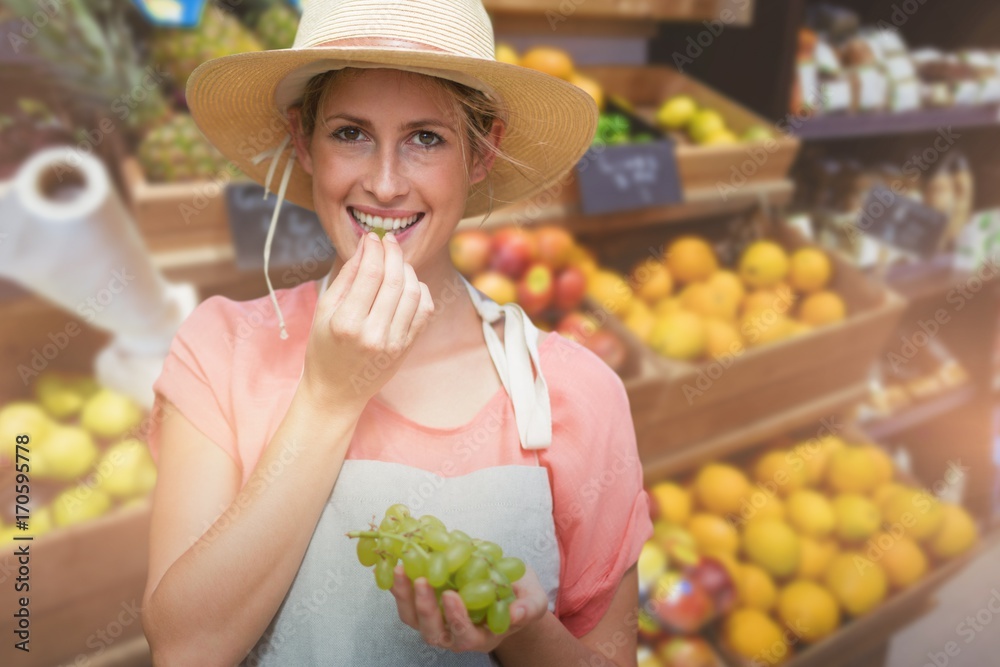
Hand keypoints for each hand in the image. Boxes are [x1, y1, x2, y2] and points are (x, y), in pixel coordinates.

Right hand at [299, 232, 433, 411]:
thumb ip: (347, 276)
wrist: (336, 391)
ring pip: (414, 292)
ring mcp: (394, 343)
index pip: (369, 274)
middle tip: (389, 241)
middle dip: (394, 253)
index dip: (374, 249)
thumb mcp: (325, 310)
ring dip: (408, 270)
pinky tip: (410, 283)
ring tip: (396, 262)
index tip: (373, 237)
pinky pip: (424, 311)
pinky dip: (421, 290)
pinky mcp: (407, 348)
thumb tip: (367, 245)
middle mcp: (373, 334)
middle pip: (395, 280)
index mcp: (346, 323)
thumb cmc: (324, 348)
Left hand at [390, 563, 549, 653]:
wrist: (508, 589)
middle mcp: (454, 635)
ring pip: (413, 619)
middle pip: (432, 632)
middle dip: (424, 607)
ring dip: (404, 595)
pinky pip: (407, 600)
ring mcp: (437, 620)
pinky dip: (399, 583)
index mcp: (481, 637)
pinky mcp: (426, 604)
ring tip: (401, 568)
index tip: (452, 595)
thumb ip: (527, 608)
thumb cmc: (520, 598)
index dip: (457, 619)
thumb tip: (518, 613)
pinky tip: (397, 562)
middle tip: (421, 580)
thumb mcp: (533, 601)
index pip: (465, 636)